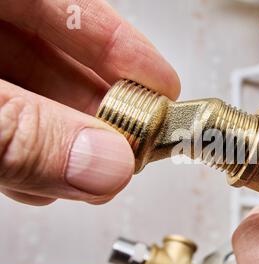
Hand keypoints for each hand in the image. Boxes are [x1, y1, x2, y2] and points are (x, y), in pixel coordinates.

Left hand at [0, 0, 178, 204]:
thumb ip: (25, 131)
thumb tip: (105, 164)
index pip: (75, 6)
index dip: (127, 48)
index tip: (164, 88)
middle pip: (57, 55)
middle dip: (101, 108)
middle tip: (133, 142)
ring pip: (30, 91)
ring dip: (66, 138)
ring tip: (95, 170)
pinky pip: (2, 116)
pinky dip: (24, 146)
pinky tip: (41, 173)